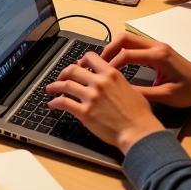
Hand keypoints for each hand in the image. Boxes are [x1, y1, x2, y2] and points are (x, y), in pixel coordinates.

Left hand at [45, 51, 163, 153]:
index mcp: (111, 74)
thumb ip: (117, 82)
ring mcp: (90, 97)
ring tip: (50, 89)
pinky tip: (53, 104)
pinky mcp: (84, 112)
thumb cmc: (140, 115)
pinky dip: (55, 102)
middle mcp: (99, 82)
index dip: (81, 60)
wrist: (139, 132)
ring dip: (55, 86)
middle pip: (73, 70)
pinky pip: (64, 103)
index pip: (90, 57)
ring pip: (65, 85)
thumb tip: (110, 81)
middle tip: (60, 77)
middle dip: (64, 72)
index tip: (77, 64)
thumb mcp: (131, 89)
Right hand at [101, 32, 190, 107]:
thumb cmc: (190, 91)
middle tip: (97, 63)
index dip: (112, 64)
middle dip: (108, 49)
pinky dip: (123, 49)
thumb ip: (143, 93)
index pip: (128, 54)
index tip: (102, 75)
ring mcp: (157, 45)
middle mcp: (156, 46)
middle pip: (125, 38)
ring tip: (104, 62)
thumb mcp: (166, 96)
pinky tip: (118, 62)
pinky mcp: (157, 48)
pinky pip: (135, 43)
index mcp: (159, 56)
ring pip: (129, 38)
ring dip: (115, 47)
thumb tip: (121, 93)